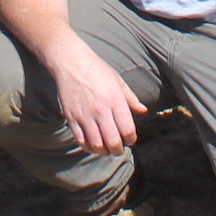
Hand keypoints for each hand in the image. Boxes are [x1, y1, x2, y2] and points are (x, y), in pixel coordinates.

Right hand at [43, 36, 144, 157]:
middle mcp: (101, 110)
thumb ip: (131, 99)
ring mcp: (85, 115)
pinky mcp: (72, 118)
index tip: (130, 140)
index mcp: (115, 100)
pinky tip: (93, 146)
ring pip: (97, 144)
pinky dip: (88, 148)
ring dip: (104, 152)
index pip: (127, 130)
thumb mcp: (118, 81)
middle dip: (118, 150)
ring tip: (107, 150)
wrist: (71, 63)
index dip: (131, 139)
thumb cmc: (97, 70)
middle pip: (113, 141)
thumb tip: (144, 111)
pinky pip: (81, 140)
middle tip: (119, 149)